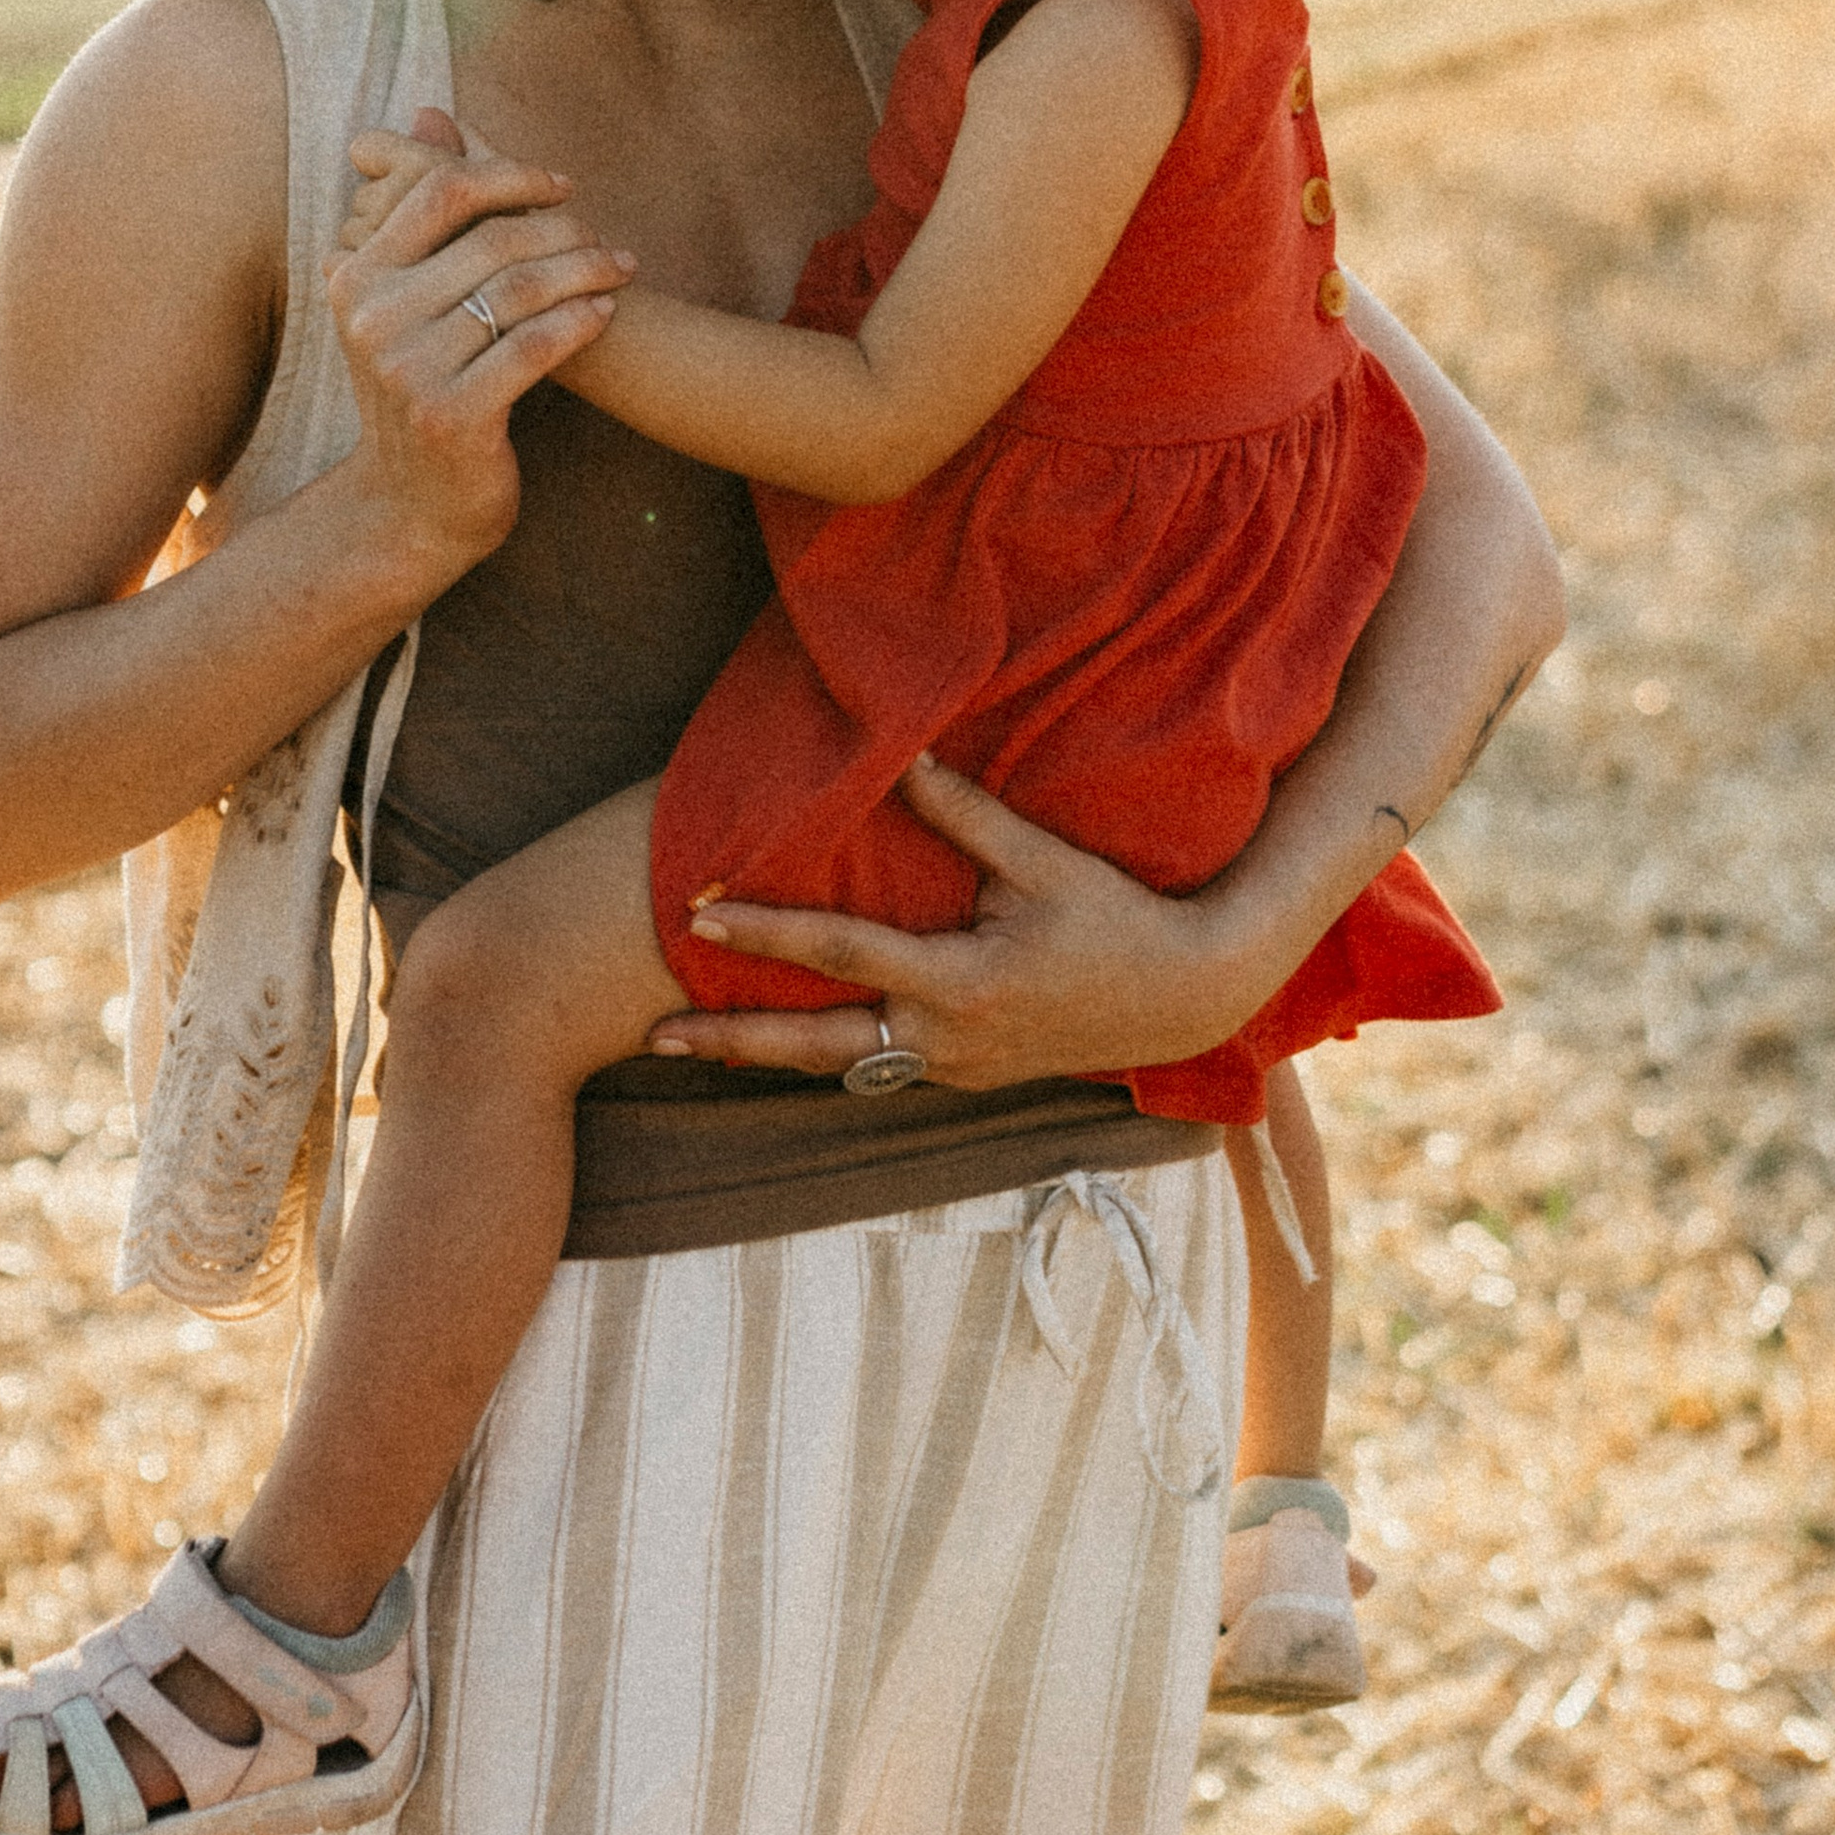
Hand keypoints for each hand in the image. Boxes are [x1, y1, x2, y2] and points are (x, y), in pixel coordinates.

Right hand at [323, 118, 634, 593]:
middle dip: (564, 231)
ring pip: (518, 291)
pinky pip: (532, 348)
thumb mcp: (409, 298)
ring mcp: (407, 369)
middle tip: (608, 240)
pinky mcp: (451, 415)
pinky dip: (579, 324)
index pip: (439, 191)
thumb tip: (431, 114)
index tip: (563, 186)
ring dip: (584, 274)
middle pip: (490, 239)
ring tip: (621, 271)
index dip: (510, 176)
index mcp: (354, 276)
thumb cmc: (425, 385)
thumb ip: (424, 210)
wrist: (412, 505)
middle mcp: (370, 318)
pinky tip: (606, 315)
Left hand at [647, 756, 1255, 1091]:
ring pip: (839, 1068)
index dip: (765, 931)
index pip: (840, 952)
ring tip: (691, 1044)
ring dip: (766, 1057)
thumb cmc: (1115, 917)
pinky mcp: (965, 1079)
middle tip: (648, 1035)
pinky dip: (824, 1058)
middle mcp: (944, 1041)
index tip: (696, 912)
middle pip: (814, 1045)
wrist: (1185, 996)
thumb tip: (901, 755)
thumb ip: (966, 814)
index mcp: (958, 984)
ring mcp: (953, 1070)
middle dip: (729, 1040)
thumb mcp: (1042, 862)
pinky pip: (876, 1071)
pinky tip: (781, 1045)